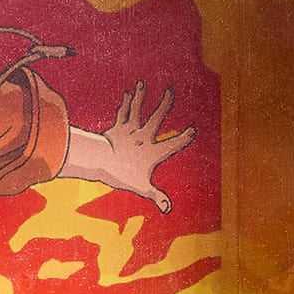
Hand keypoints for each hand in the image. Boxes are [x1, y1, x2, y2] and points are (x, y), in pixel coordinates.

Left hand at [96, 84, 194, 212]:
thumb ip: (156, 197)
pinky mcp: (116, 128)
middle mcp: (143, 137)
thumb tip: (168, 209)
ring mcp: (129, 130)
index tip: (192, 130)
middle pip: (156, 118)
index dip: (184, 137)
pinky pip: (122, 113)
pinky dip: (125, 103)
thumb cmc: (122, 176)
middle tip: (170, 91)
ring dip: (141, 97)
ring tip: (142, 84)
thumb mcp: (142, 188)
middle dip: (164, 104)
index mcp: (152, 151)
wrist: (101, 161)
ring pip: (137, 110)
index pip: (172, 144)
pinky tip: (128, 93)